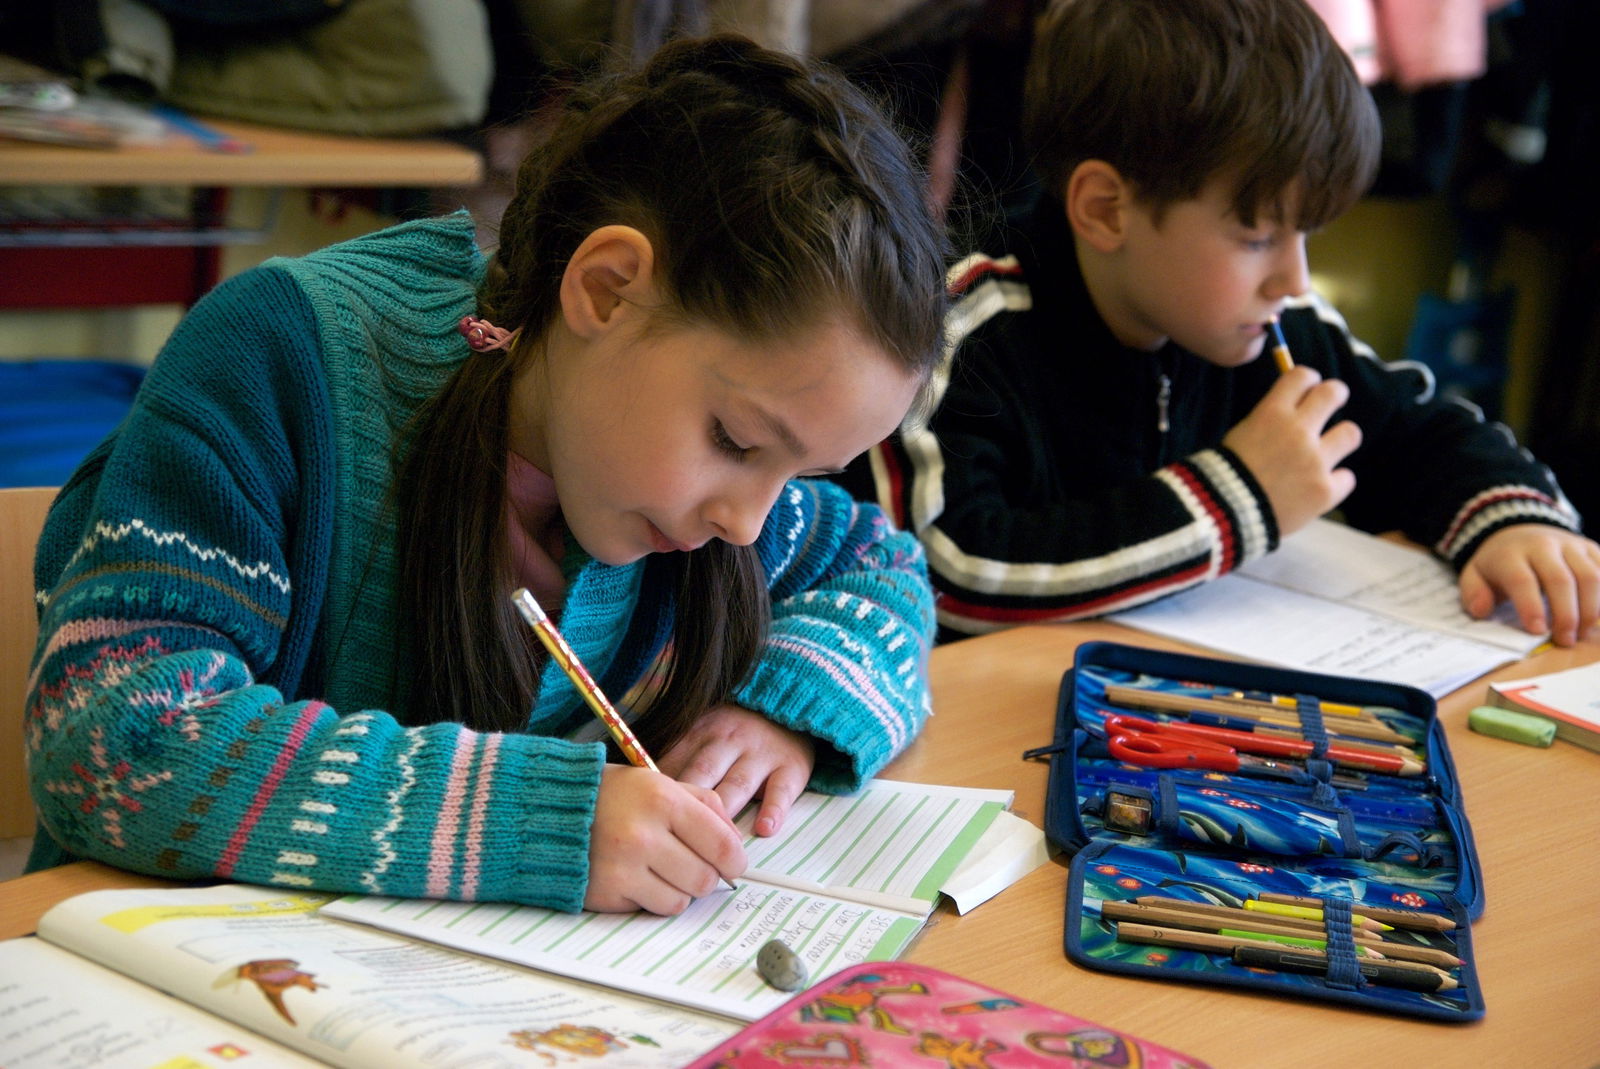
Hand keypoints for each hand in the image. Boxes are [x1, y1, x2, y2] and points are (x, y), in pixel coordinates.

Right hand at [584, 764, 745, 913]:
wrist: (546, 811)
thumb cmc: (609, 795)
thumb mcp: (658, 782)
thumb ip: (703, 805)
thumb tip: (736, 843)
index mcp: (663, 799)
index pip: (723, 845)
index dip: (735, 861)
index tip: (733, 864)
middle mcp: (643, 834)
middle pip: (705, 879)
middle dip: (705, 875)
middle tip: (690, 863)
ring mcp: (624, 867)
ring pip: (681, 900)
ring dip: (678, 890)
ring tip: (658, 868)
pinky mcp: (607, 892)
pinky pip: (652, 910)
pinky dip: (651, 898)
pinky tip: (636, 877)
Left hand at [657, 704, 815, 837]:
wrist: (788, 708)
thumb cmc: (735, 732)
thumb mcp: (702, 731)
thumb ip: (675, 758)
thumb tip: (637, 793)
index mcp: (701, 732)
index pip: (674, 762)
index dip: (659, 793)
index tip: (645, 819)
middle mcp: (729, 740)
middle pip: (703, 774)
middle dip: (686, 806)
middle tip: (672, 839)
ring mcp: (760, 754)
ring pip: (738, 785)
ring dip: (725, 812)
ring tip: (715, 845)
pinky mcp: (791, 767)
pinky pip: (781, 790)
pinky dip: (774, 810)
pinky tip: (764, 829)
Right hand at [1222, 367, 1361, 535]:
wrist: (1224, 513)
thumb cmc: (1226, 474)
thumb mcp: (1242, 434)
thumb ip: (1269, 420)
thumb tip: (1293, 407)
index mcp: (1272, 413)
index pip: (1302, 376)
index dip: (1308, 380)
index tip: (1309, 387)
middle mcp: (1298, 431)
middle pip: (1334, 393)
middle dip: (1336, 394)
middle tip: (1334, 401)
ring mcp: (1315, 461)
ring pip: (1351, 433)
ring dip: (1341, 439)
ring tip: (1329, 451)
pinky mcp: (1325, 490)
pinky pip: (1347, 478)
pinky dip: (1334, 483)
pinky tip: (1318, 488)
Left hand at [1458, 524, 1599, 645]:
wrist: (1519, 531)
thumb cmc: (1499, 564)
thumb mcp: (1475, 575)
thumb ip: (1474, 594)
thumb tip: (1482, 610)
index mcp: (1510, 554)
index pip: (1522, 580)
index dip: (1530, 607)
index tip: (1538, 632)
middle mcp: (1543, 545)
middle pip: (1561, 580)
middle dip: (1566, 614)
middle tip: (1565, 641)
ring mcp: (1571, 545)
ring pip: (1590, 576)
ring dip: (1591, 609)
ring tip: (1583, 633)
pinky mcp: (1590, 548)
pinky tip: (1599, 619)